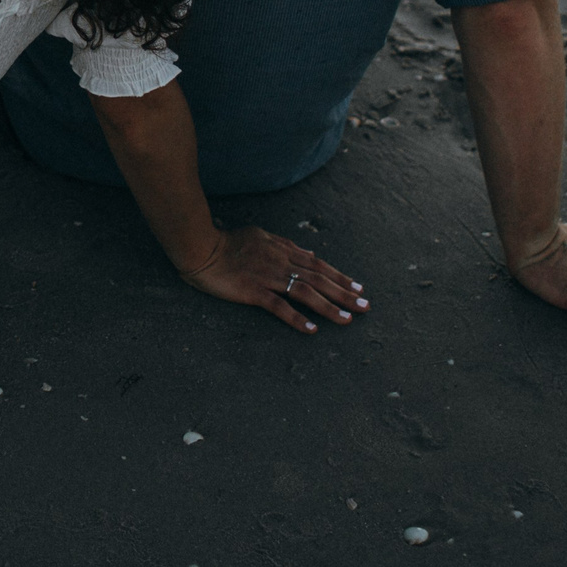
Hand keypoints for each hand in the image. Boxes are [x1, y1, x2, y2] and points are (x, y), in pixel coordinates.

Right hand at [177, 225, 366, 334]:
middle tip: (365, 306)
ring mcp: (268, 277)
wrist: (201, 247)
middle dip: (344, 293)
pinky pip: (279, 306)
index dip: (340, 277)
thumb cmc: (228, 242)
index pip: (319, 265)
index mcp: (283, 250)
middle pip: (319, 279)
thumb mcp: (261, 236)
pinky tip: (312, 330)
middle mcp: (281, 263)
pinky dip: (297, 318)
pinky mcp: (253, 291)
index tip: (358, 287)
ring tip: (347, 320)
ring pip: (306, 293)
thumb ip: (286, 245)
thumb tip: (310, 253)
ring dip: (328, 307)